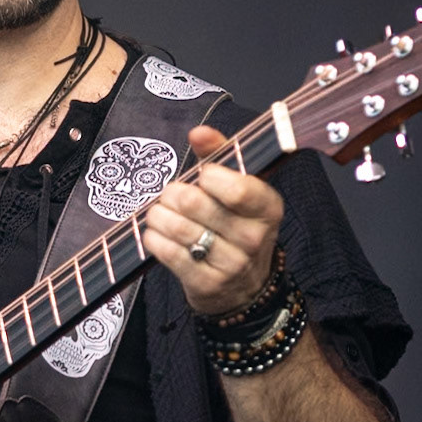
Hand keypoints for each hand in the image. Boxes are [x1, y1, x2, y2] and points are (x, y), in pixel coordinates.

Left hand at [141, 125, 283, 316]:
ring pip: (177, 227)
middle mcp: (254, 238)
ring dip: (159, 214)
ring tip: (160, 212)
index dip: (209, 176)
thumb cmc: (236, 226)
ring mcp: (231, 265)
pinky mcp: (206, 284)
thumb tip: (199, 133)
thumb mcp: (239, 188)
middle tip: (172, 195)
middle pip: (195, 203)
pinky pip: (167, 253)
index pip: (237, 189)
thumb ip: (220, 155)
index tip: (202, 176)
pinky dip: (154, 237)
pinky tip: (157, 233)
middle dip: (173, 193)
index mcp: (268, 208)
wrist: (244, 288)